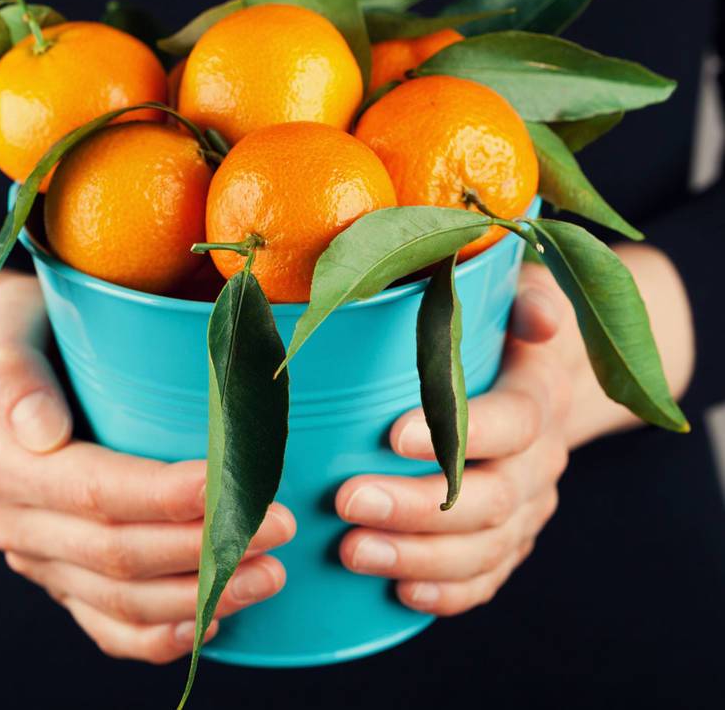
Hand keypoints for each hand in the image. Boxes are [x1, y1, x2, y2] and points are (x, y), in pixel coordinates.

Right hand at [0, 271, 295, 662]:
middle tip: (279, 530)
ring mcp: (37, 556)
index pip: (97, 493)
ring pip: (119, 599)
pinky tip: (211, 621)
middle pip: (116, 554)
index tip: (232, 488)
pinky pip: (106, 625)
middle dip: (203, 549)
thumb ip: (15, 375)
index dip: (167, 498)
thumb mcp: (9, 331)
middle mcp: (13, 520)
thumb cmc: (28, 335)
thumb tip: (41, 431)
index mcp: (2, 463)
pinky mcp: (61, 577)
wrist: (12, 365)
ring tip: (268, 575)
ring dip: (198, 595)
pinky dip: (160, 633)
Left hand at [335, 262, 573, 616]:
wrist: (539, 381)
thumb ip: (527, 300)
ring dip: (418, 557)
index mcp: (539, 397)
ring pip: (485, 548)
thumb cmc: (502, 330)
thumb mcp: (518, 295)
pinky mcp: (512, 537)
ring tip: (352, 552)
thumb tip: (538, 317)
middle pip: (490, 498)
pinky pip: (488, 577)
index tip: (392, 436)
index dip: (459, 433)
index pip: (511, 422)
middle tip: (348, 502)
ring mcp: (529, 506)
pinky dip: (448, 593)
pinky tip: (400, 594)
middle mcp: (541, 459)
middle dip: (416, 507)